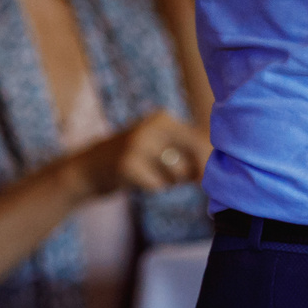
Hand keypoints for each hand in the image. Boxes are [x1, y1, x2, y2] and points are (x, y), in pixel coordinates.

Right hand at [71, 110, 206, 197]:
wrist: (89, 167)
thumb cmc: (136, 158)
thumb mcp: (160, 143)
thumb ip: (188, 150)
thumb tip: (217, 167)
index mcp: (163, 118)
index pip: (200, 139)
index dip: (208, 161)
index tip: (205, 175)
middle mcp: (152, 127)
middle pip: (193, 158)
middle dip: (192, 174)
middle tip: (180, 178)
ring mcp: (137, 145)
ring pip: (177, 174)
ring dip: (170, 182)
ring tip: (152, 174)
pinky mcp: (127, 166)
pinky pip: (158, 186)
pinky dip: (153, 188)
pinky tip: (138, 180)